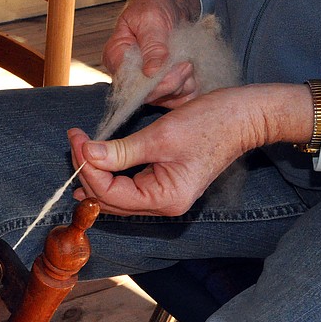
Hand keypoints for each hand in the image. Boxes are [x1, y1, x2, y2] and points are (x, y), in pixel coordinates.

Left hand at [69, 84, 312, 215]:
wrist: (246, 116)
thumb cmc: (211, 123)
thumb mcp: (160, 136)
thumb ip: (121, 150)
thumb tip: (86, 155)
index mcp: (164, 199)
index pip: (110, 193)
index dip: (87, 167)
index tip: (76, 139)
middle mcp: (163, 205)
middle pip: (110, 199)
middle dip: (87, 170)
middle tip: (73, 141)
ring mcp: (164, 197)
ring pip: (116, 195)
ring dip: (95, 173)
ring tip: (78, 149)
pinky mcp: (164, 184)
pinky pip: (128, 186)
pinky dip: (110, 173)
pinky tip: (93, 162)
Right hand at [103, 0, 201, 107]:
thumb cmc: (155, 1)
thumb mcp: (152, 19)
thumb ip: (153, 46)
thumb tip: (151, 72)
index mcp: (116, 56)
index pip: (129, 84)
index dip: (154, 84)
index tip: (179, 67)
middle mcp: (128, 73)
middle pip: (147, 95)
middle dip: (172, 83)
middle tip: (188, 64)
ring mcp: (146, 79)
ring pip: (164, 98)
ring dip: (183, 85)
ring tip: (191, 63)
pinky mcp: (162, 82)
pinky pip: (175, 97)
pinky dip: (189, 89)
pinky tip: (195, 74)